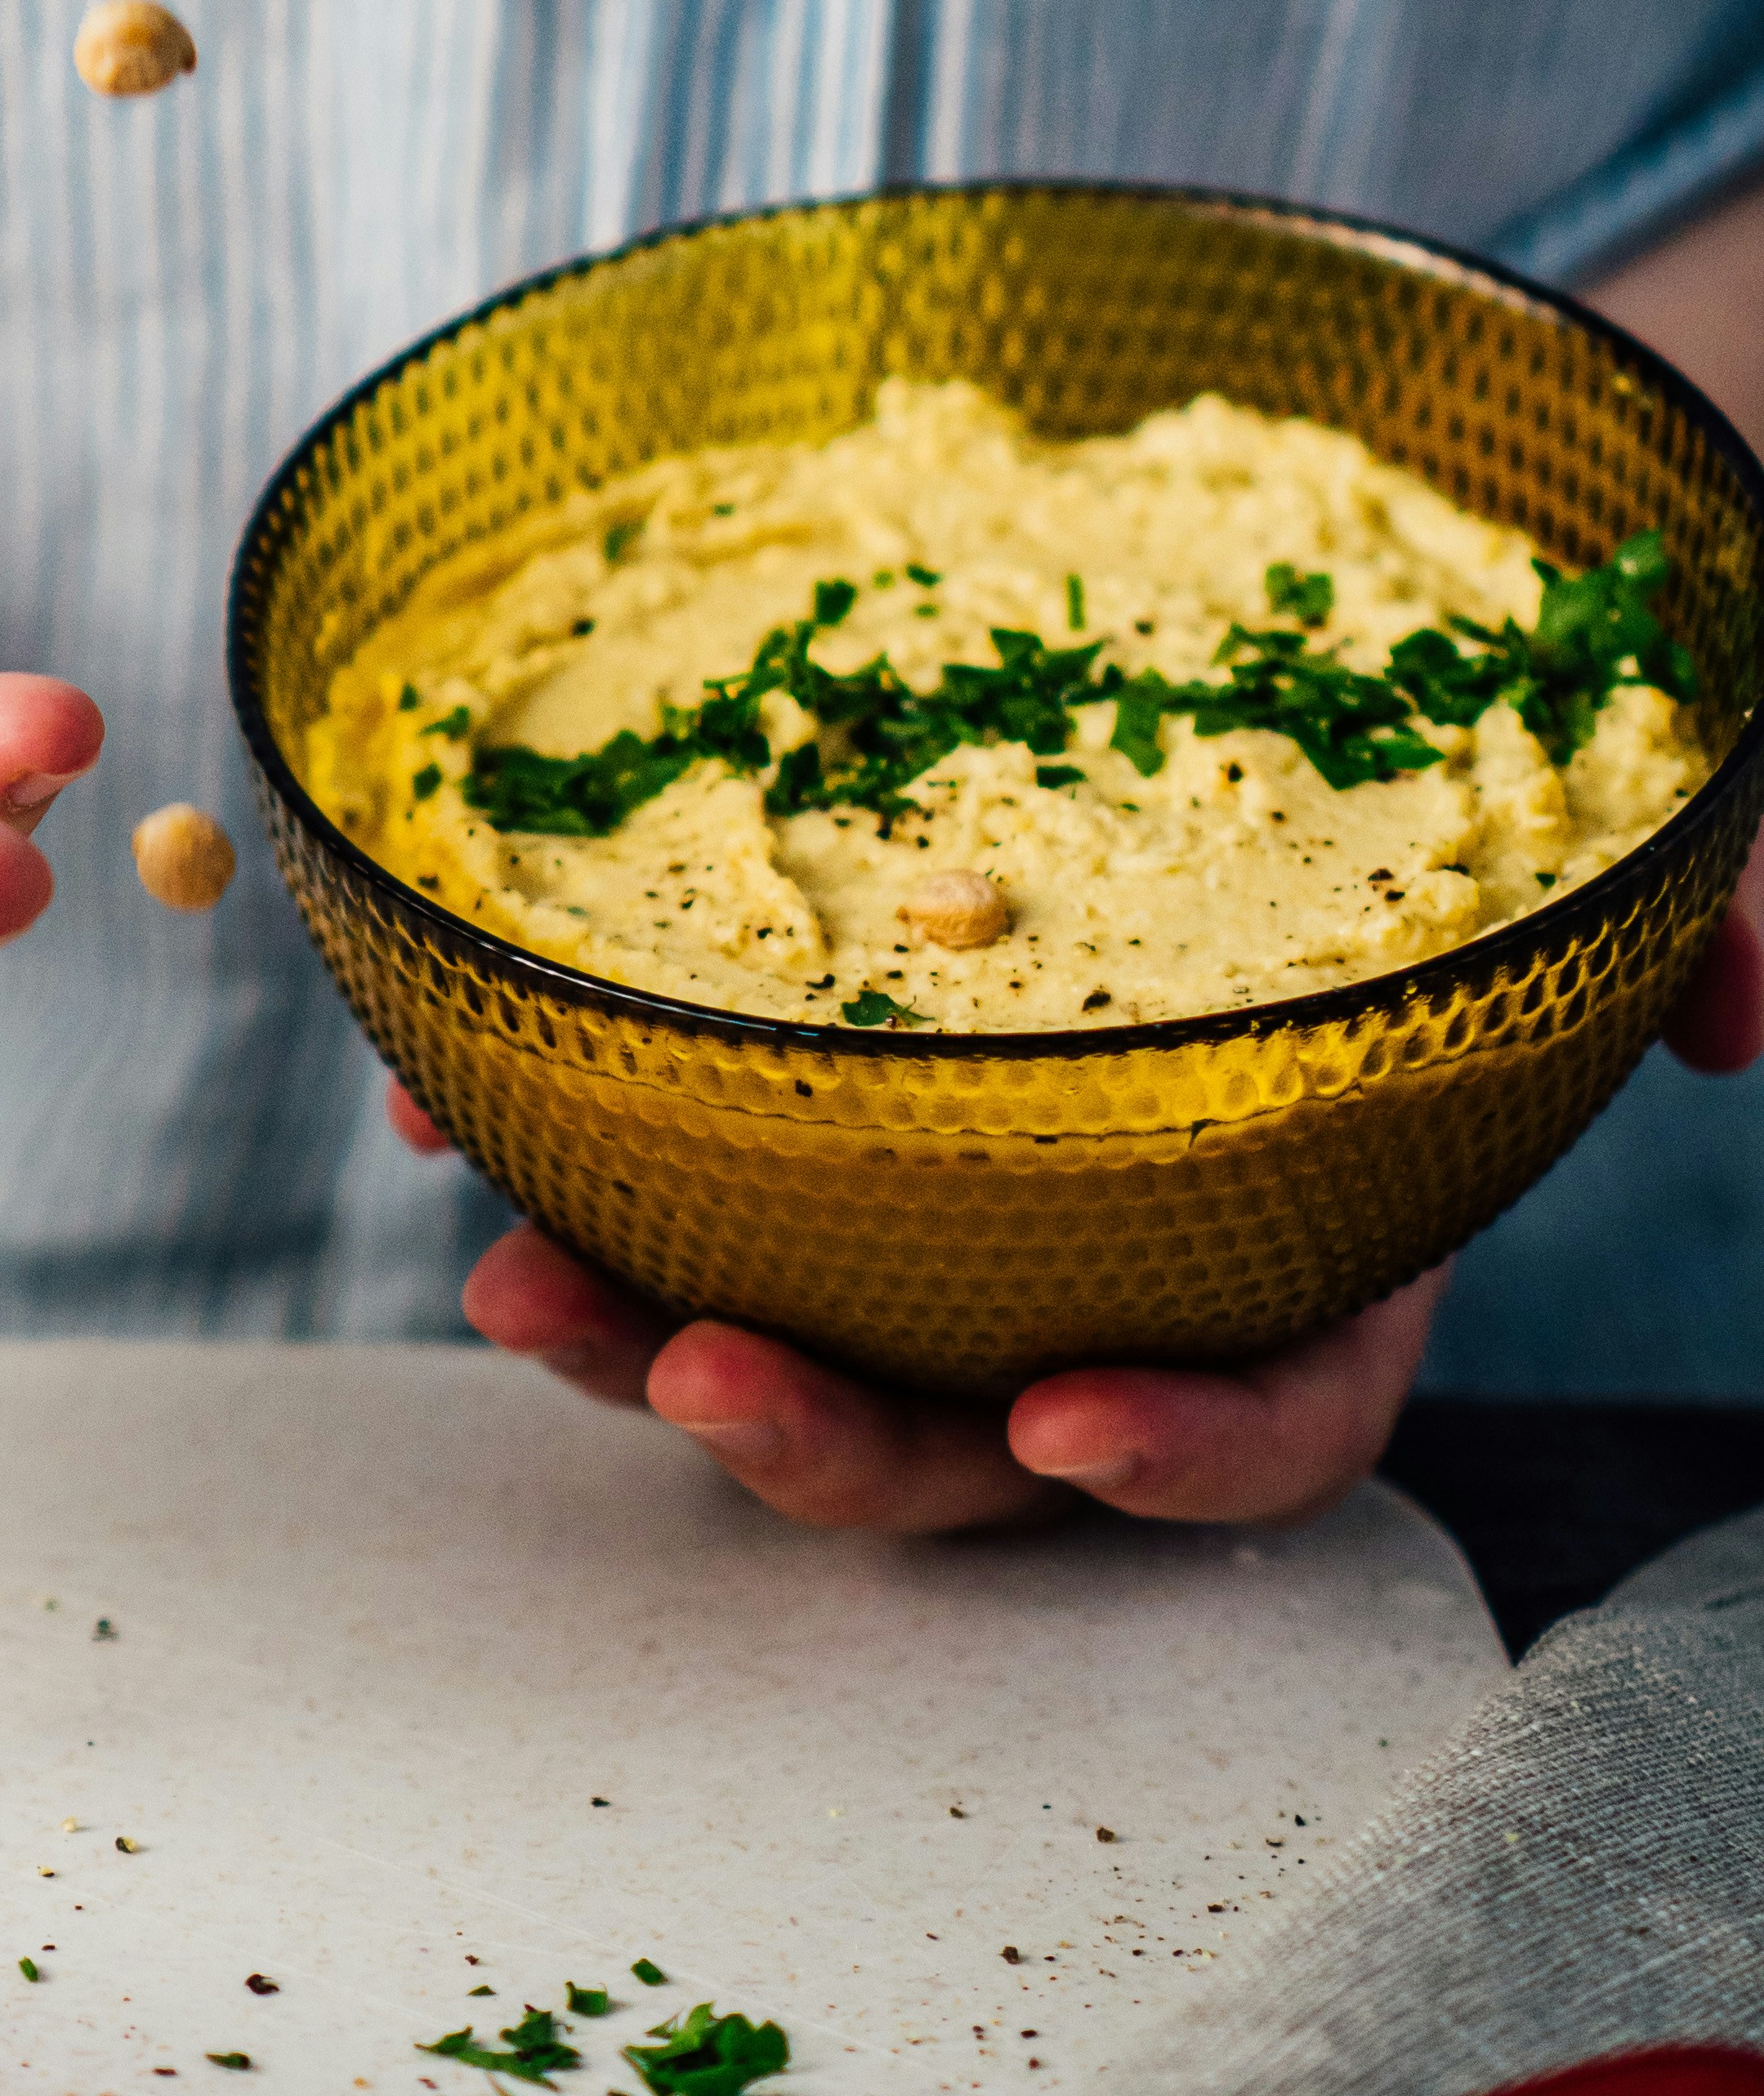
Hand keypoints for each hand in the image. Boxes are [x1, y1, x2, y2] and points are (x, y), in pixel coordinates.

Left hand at [395, 887, 1763, 1532]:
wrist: (1340, 645)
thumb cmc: (1472, 773)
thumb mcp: (1628, 837)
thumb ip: (1697, 921)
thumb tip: (1728, 1008)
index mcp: (1325, 1251)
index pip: (1284, 1415)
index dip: (1183, 1449)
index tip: (1062, 1419)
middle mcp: (1131, 1268)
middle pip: (972, 1437)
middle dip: (818, 1438)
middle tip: (678, 1368)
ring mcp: (957, 1206)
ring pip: (795, 1336)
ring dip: (637, 1334)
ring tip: (505, 1265)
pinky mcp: (817, 1102)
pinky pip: (684, 1175)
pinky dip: (568, 1149)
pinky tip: (458, 1096)